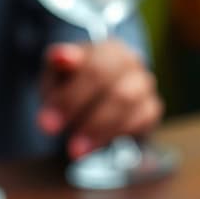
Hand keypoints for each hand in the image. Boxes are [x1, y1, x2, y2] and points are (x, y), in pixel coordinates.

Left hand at [38, 40, 163, 157]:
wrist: (92, 94)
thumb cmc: (71, 82)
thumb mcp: (57, 74)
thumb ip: (57, 66)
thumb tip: (61, 57)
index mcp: (108, 48)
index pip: (94, 71)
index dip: (71, 99)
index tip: (47, 125)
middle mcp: (132, 63)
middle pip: (117, 93)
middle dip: (89, 122)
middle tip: (66, 145)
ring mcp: (145, 85)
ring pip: (131, 109)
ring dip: (102, 132)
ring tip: (77, 150)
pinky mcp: (152, 108)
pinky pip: (143, 122)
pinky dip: (118, 135)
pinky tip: (96, 146)